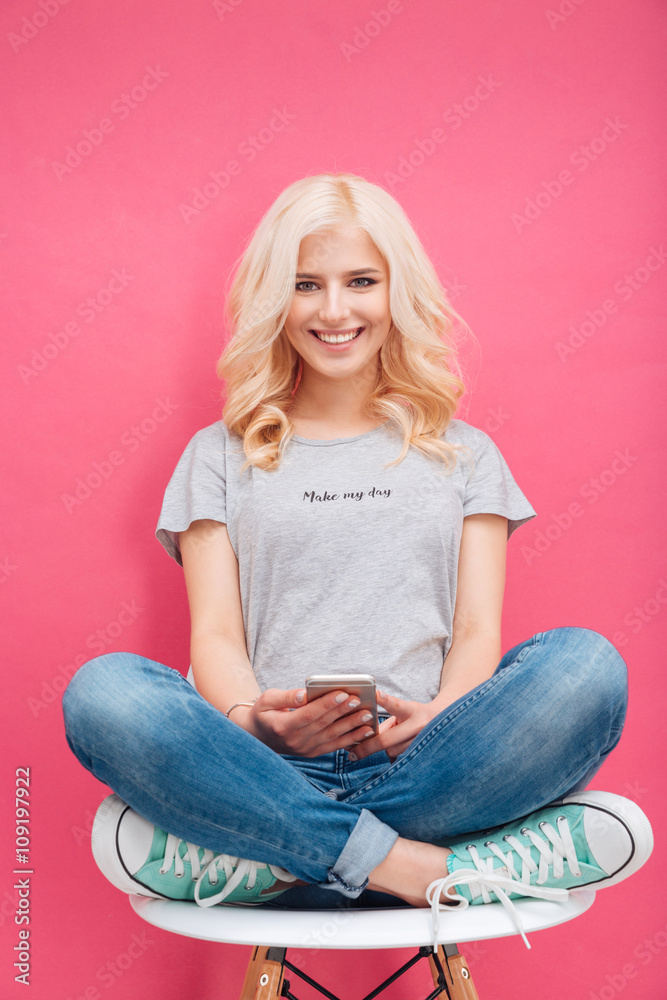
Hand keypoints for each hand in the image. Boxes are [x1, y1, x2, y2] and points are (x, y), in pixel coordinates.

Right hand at [239, 687, 378, 757]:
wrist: (258, 736)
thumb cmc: (264, 712)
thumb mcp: (267, 699)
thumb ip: (286, 696)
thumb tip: (305, 694)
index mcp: (282, 726)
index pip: (308, 715)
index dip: (326, 704)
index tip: (343, 693)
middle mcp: (295, 741)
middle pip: (323, 725)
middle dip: (343, 712)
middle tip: (360, 701)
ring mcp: (305, 750)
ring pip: (332, 737)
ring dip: (352, 726)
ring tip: (368, 715)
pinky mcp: (312, 753)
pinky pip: (334, 746)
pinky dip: (351, 739)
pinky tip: (365, 731)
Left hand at [349, 690, 439, 761]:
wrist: (444, 722)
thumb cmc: (416, 715)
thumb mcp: (404, 712)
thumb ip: (387, 723)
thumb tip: (364, 737)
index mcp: (412, 710)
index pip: (396, 705)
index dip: (385, 700)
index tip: (375, 694)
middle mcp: (419, 726)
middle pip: (387, 739)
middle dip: (367, 747)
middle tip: (351, 754)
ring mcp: (422, 742)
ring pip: (392, 751)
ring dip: (385, 750)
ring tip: (392, 741)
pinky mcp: (424, 755)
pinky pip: (399, 760)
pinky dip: (394, 756)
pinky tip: (398, 750)